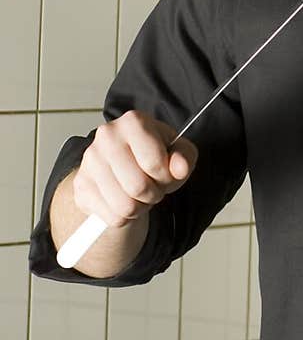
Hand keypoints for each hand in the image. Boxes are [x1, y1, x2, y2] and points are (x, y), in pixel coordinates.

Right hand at [71, 110, 197, 228]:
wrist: (122, 164)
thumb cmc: (153, 155)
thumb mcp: (177, 151)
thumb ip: (185, 156)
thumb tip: (180, 168)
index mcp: (133, 122)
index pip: (154, 163)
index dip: (167, 176)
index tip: (166, 173)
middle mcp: (107, 137)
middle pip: (138, 187)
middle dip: (153, 194)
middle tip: (153, 187)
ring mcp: (90, 161)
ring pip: (125, 207)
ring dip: (139, 208)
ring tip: (139, 194)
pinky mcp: (81, 185)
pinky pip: (112, 217)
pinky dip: (124, 216)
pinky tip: (124, 199)